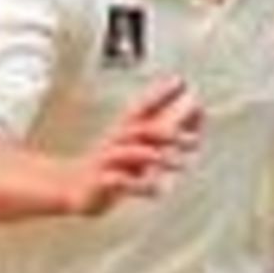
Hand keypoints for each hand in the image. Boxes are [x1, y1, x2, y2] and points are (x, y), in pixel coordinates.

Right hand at [65, 76, 202, 215]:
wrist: (74, 187)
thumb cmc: (113, 164)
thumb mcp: (140, 145)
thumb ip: (166, 130)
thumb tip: (199, 110)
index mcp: (125, 130)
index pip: (142, 107)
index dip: (159, 94)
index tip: (181, 82)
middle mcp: (115, 141)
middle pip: (141, 130)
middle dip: (168, 133)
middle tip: (196, 141)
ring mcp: (106, 160)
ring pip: (130, 152)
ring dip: (156, 156)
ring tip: (182, 164)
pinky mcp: (100, 181)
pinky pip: (118, 181)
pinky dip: (138, 185)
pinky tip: (158, 190)